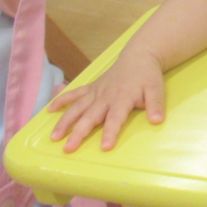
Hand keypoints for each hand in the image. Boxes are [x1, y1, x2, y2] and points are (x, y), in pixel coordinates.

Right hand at [47, 49, 165, 151]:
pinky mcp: (90, 87)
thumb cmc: (147, 76)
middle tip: (68, 149)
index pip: (115, 118)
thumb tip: (157, 121)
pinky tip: (49, 110)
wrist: (139, 57)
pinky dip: (60, 99)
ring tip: (54, 137)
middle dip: (78, 133)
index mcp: (122, 98)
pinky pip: (74, 93)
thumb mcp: (157, 89)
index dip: (110, 132)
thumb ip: (156, 105)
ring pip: (77, 107)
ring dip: (64, 121)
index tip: (104, 147)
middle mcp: (105, 96)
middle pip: (90, 116)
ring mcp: (95, 91)